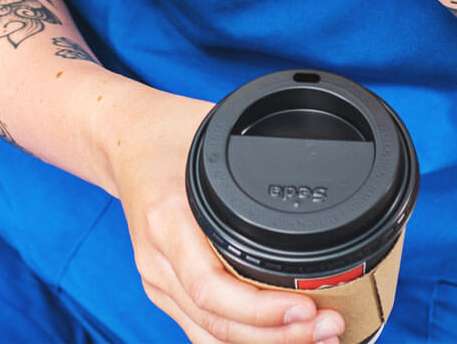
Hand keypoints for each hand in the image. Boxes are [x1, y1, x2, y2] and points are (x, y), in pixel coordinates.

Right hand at [104, 85, 345, 343]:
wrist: (125, 141)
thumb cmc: (168, 135)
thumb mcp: (212, 136)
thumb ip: (255, 160)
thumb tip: (316, 163)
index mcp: (166, 220)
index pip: (209, 287)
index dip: (260, 309)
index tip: (306, 306)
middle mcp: (158, 259)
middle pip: (215, 323)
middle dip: (278, 336)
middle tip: (332, 326)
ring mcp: (157, 280)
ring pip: (209, 337)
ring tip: (320, 337)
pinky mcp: (164, 290)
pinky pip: (203, 330)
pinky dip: (242, 342)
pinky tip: (281, 338)